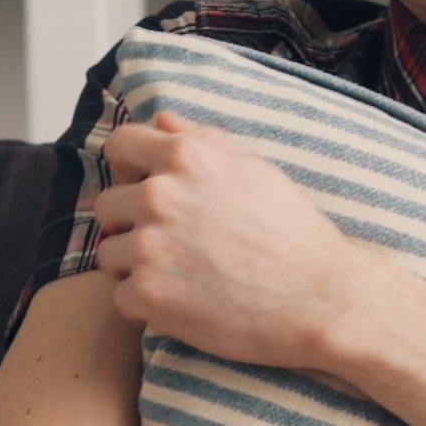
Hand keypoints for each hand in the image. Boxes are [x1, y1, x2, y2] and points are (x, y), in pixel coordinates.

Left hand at [90, 106, 375, 371]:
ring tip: (176, 275)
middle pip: (107, 206)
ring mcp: (149, 246)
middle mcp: (158, 196)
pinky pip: (120, 296)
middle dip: (130, 223)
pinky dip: (144, 304)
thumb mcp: (255, 167)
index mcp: (184, 157)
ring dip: (134, 266)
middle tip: (167, 243)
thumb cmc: (293, 230)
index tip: (141, 187)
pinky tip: (179, 303)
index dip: (128, 168)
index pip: (120, 146)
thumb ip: (203, 139)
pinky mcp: (148, 294)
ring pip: (109, 253)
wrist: (318, 297)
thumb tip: (162, 121)